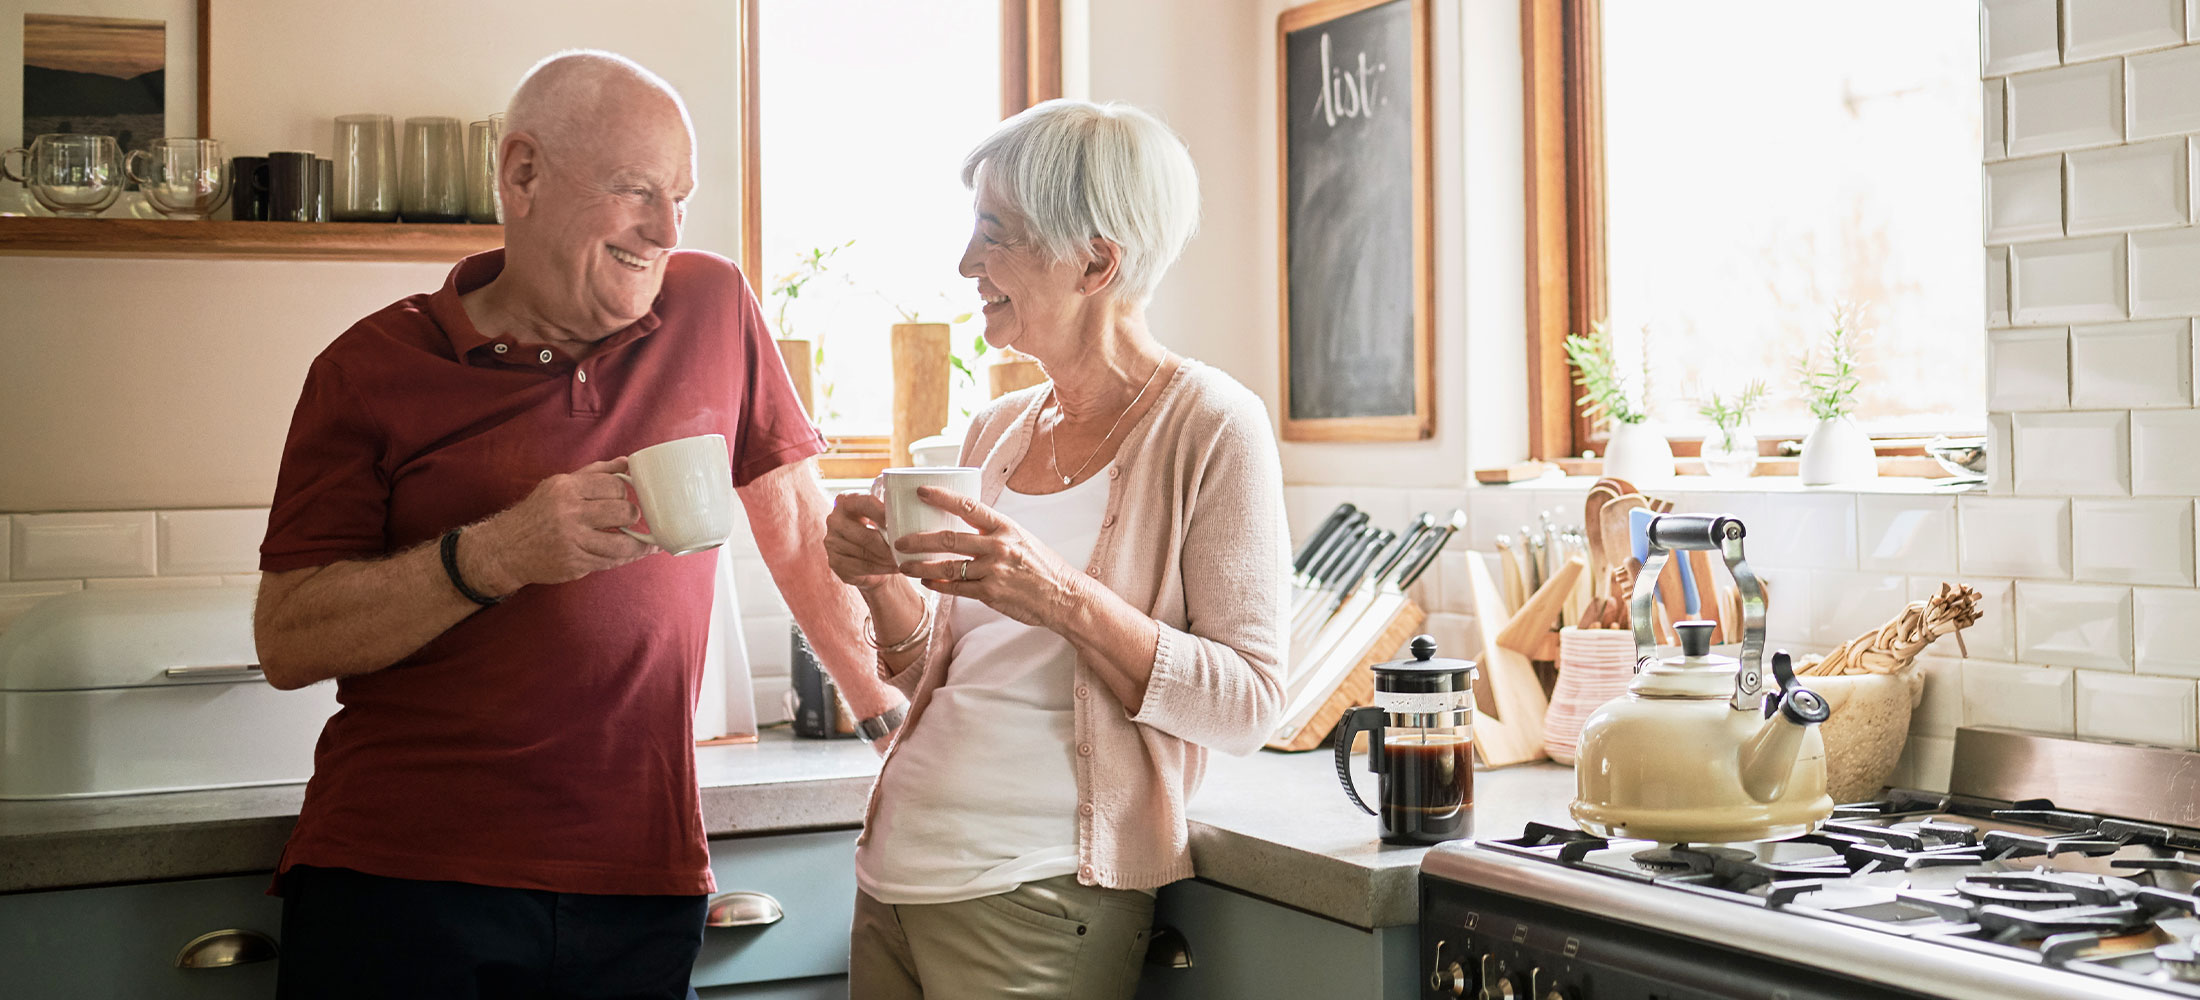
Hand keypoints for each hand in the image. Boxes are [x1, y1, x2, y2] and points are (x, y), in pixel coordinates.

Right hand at [469, 458, 654, 592]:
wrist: (506, 548)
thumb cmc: (538, 513)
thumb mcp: (559, 485)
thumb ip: (594, 473)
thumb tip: (627, 463)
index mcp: (566, 489)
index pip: (613, 485)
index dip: (624, 492)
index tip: (625, 497)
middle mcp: (569, 513)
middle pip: (622, 511)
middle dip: (632, 515)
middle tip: (631, 518)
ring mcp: (572, 540)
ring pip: (621, 543)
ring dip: (639, 544)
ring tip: (646, 543)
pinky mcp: (574, 563)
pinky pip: (610, 562)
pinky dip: (625, 559)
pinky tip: (631, 555)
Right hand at [823, 491, 906, 592]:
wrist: (869, 557)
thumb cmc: (880, 531)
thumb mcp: (884, 516)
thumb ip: (892, 509)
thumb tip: (913, 508)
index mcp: (846, 501)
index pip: (865, 503)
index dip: (883, 513)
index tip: (901, 521)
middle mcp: (834, 519)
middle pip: (866, 535)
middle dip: (889, 546)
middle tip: (907, 551)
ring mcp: (831, 541)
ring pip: (865, 553)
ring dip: (887, 559)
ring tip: (905, 560)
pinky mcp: (834, 561)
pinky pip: (862, 567)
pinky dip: (881, 569)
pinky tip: (895, 568)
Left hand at [896, 486, 1083, 628]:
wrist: (1063, 596)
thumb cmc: (1042, 566)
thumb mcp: (1022, 538)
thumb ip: (994, 532)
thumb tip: (966, 523)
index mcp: (1006, 527)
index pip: (969, 507)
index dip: (942, 497)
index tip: (921, 491)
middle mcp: (998, 547)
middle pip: (949, 539)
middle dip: (919, 540)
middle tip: (900, 540)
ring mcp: (994, 571)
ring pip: (947, 567)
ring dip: (921, 566)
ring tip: (904, 566)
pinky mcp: (991, 594)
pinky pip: (957, 588)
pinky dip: (938, 585)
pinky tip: (927, 582)